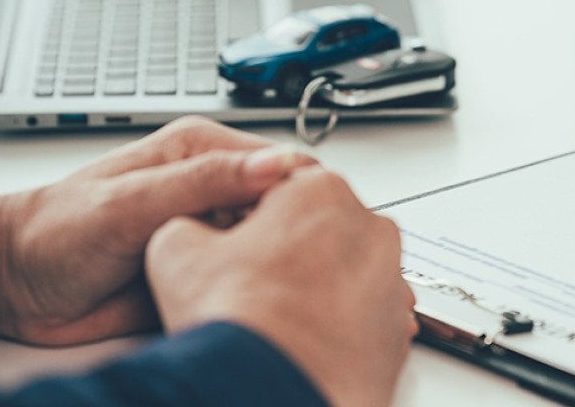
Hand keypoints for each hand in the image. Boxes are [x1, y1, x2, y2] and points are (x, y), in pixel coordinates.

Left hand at [0, 116, 316, 344]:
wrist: (14, 285)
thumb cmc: (54, 230)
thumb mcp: (131, 200)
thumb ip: (203, 181)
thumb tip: (273, 164)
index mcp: (202, 150)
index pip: (280, 163)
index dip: (300, 193)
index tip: (305, 224)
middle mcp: (211, 187)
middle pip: (282, 207)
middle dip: (289, 235)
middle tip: (281, 262)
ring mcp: (208, 230)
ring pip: (267, 248)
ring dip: (269, 266)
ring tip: (256, 283)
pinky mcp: (200, 270)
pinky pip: (241, 282)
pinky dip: (246, 292)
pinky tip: (240, 299)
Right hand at [146, 168, 415, 406]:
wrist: (277, 391)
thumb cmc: (239, 320)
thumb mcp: (176, 250)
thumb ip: (190, 222)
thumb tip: (192, 229)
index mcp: (321, 189)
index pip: (282, 187)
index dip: (249, 218)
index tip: (231, 244)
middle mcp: (371, 227)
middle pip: (320, 229)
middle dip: (290, 251)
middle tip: (251, 285)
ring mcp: (392, 279)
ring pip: (347, 273)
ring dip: (318, 288)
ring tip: (276, 317)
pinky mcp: (398, 327)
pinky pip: (364, 317)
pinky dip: (339, 327)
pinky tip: (304, 340)